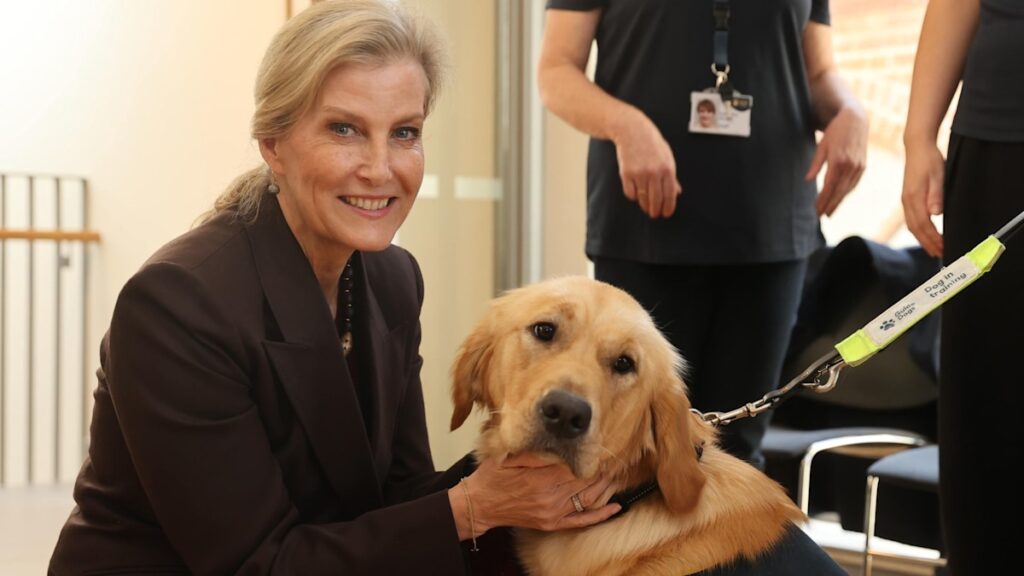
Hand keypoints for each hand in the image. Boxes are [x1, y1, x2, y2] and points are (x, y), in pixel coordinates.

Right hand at [454, 453, 618, 536]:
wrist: (480, 505)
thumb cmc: (492, 477)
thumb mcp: (510, 456)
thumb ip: (535, 452)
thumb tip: (558, 445)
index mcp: (541, 477)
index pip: (574, 465)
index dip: (590, 457)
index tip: (600, 448)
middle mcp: (550, 496)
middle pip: (585, 482)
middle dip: (602, 471)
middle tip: (614, 460)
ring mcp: (552, 512)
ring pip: (588, 500)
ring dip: (605, 488)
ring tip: (615, 476)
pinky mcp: (551, 523)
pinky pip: (581, 521)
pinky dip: (600, 514)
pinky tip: (615, 507)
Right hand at [613, 110, 681, 218]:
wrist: (632, 130)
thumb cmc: (651, 142)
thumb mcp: (667, 156)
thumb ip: (672, 175)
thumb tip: (677, 192)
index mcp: (667, 168)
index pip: (670, 194)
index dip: (668, 207)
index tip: (666, 214)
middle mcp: (654, 172)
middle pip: (656, 199)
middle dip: (656, 210)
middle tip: (655, 214)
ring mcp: (639, 173)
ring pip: (642, 198)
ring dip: (645, 206)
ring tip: (646, 207)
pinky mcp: (626, 173)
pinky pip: (630, 193)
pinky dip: (633, 196)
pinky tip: (636, 194)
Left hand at [805, 105, 867, 216]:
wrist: (856, 121)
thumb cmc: (835, 132)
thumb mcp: (822, 146)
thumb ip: (816, 164)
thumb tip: (808, 180)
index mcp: (838, 160)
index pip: (829, 186)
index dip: (823, 200)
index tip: (816, 211)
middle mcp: (851, 165)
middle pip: (839, 191)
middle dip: (829, 205)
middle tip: (820, 217)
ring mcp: (859, 167)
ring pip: (847, 189)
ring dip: (838, 202)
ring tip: (828, 212)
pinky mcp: (863, 166)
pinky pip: (853, 184)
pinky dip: (846, 193)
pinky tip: (839, 199)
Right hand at [902, 141, 944, 257]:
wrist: (916, 147)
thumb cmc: (929, 160)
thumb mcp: (938, 175)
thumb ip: (936, 195)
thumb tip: (936, 213)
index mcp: (914, 198)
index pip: (923, 225)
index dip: (933, 239)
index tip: (943, 248)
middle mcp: (906, 202)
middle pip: (915, 229)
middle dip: (927, 243)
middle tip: (939, 255)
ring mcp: (905, 200)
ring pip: (911, 226)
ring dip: (922, 239)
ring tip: (933, 249)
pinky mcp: (907, 198)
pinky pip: (911, 220)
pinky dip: (918, 231)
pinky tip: (925, 234)